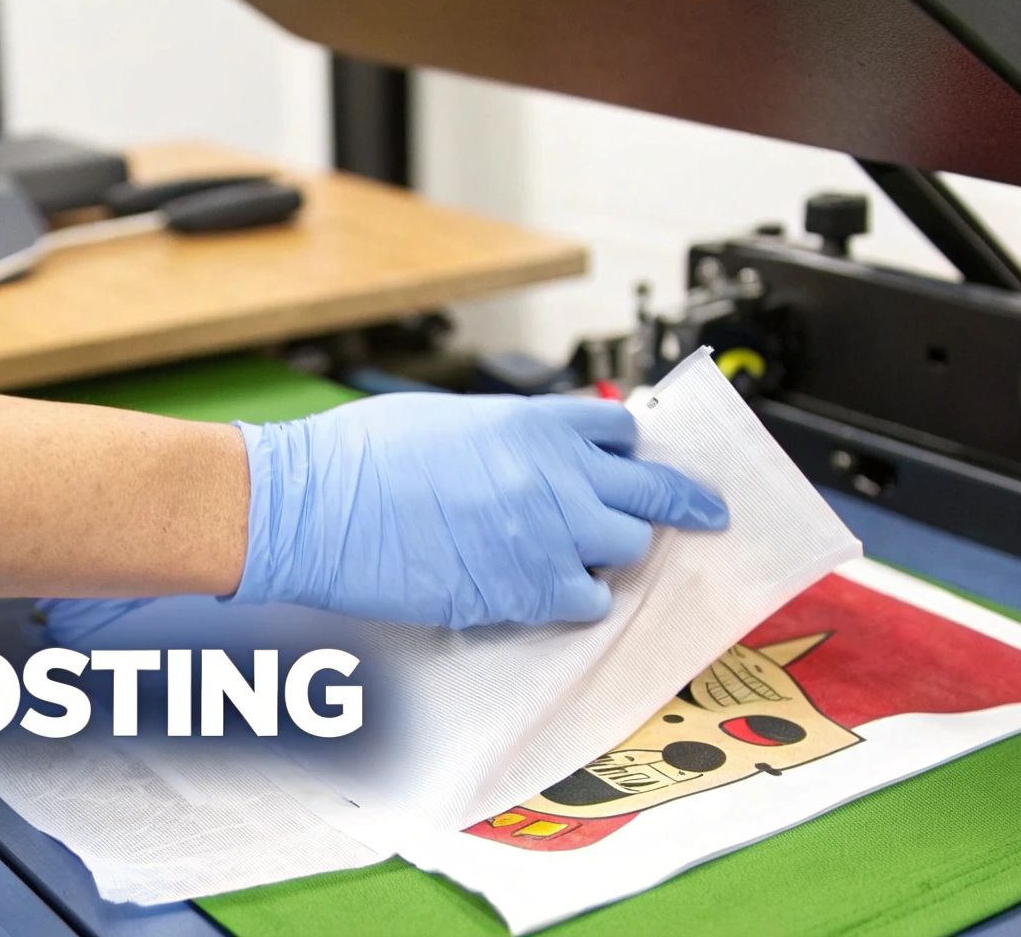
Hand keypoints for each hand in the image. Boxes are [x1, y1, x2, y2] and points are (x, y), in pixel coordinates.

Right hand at [230, 393, 727, 627]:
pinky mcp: (526, 590)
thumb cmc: (362, 459)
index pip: (623, 433)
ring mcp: (549, 536)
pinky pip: (587, 601)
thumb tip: (533, 453)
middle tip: (703, 513)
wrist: (317, 508)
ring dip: (609, 552)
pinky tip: (545, 588)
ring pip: (627, 549)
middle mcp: (558, 476)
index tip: (640, 465)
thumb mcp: (449, 418)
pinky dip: (575, 599)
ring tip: (576, 553)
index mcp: (537, 423)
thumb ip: (510, 436)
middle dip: (680, 504)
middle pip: (654, 492)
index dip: (631, 452)